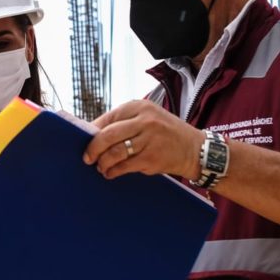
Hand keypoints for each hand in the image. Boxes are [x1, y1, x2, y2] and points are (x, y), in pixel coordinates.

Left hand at [83, 99, 202, 179]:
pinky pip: (124, 166)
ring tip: (101, 167)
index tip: (83, 142)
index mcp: (139, 106)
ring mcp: (149, 139)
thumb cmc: (166, 134)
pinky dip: (113, 171)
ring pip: (114, 152)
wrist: (196, 149)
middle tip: (87, 158)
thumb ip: (125, 123)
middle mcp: (144, 120)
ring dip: (103, 162)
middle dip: (92, 149)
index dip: (91, 132)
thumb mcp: (148, 118)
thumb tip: (93, 134)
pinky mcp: (152, 157)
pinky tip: (111, 173)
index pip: (107, 119)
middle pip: (107, 135)